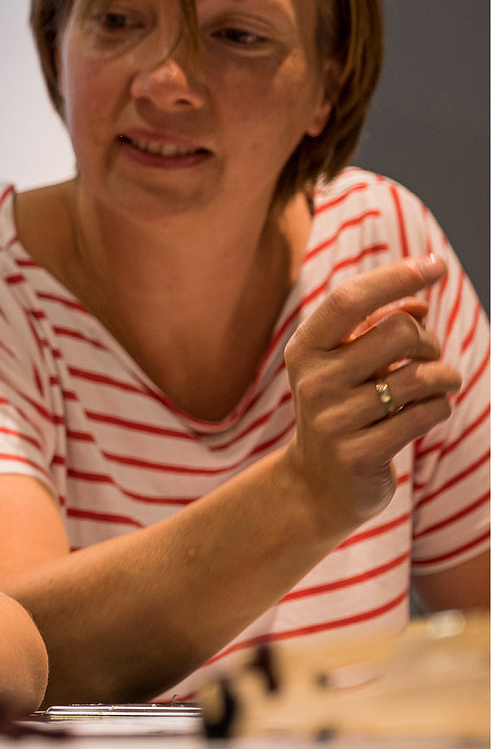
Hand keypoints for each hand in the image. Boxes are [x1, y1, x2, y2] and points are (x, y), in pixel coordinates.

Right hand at [281, 256, 461, 529]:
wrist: (316, 484)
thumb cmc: (341, 409)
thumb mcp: (346, 364)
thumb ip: (376, 328)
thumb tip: (418, 304)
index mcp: (305, 350)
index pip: (349, 299)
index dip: (395, 277)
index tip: (435, 265)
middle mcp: (313, 381)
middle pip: (397, 332)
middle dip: (429, 340)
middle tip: (429, 355)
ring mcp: (333, 420)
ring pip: (421, 376)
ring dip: (444, 378)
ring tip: (436, 386)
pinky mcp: (359, 453)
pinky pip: (426, 414)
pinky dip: (438, 409)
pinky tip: (424, 415)